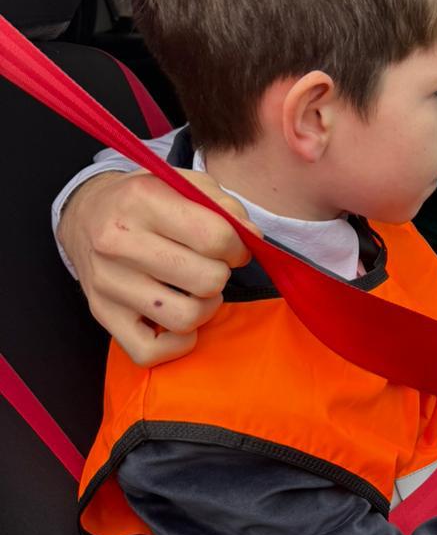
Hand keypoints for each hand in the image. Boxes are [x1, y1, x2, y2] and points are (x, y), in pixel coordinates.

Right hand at [58, 168, 259, 366]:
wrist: (86, 215)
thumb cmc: (147, 201)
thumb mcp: (185, 183)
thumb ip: (224, 206)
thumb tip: (252, 237)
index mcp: (142, 200)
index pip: (216, 238)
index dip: (238, 248)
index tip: (233, 248)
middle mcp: (118, 241)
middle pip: (207, 280)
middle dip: (221, 275)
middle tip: (211, 266)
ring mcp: (108, 282)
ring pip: (186, 319)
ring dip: (205, 308)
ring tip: (197, 290)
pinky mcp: (102, 314)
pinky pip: (151, 352)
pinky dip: (176, 341)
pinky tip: (179, 317)